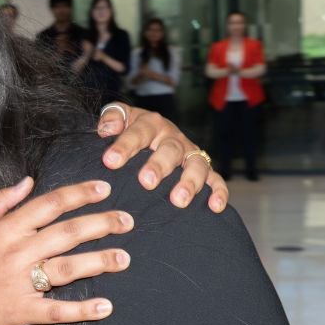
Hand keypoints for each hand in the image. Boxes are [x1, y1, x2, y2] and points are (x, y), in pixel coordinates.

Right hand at [0, 179, 130, 324]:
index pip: (49, 205)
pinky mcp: (21, 311)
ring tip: (124, 258)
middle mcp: (16, 253)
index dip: (79, 194)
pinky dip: (81, 310)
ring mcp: (20, 283)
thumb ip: (1, 201)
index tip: (104, 189)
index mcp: (6, 229)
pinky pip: (56, 311)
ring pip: (66, 268)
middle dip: (100, 224)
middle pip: (67, 233)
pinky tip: (105, 306)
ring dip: (99, 262)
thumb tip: (29, 181)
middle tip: (128, 220)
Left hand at [97, 102, 227, 211]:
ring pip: (196, 165)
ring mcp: (190, 153)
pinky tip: (214, 206)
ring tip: (178, 200)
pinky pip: (215, 179)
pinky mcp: (204, 168)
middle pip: (170, 149)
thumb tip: (106, 130)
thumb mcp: (121, 118)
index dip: (125, 146)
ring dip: (189, 182)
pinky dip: (218, 191)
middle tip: (146, 182)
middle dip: (159, 165)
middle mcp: (173, 137)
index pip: (138, 132)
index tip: (110, 161)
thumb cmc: (132, 130)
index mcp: (151, 123)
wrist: (152, 132)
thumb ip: (111, 118)